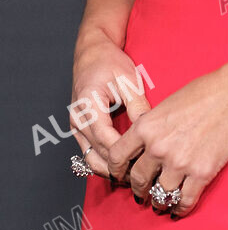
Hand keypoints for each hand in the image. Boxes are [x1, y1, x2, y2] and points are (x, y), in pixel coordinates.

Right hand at [71, 30, 150, 179]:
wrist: (91, 53)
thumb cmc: (109, 62)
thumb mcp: (128, 79)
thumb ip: (137, 105)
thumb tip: (149, 130)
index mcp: (88, 104)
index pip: (104, 138)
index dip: (123, 153)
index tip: (143, 161)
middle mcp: (77, 119)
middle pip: (97, 154)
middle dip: (120, 167)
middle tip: (145, 175)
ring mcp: (76, 126)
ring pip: (91, 159)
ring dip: (111, 170)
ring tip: (136, 175)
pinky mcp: (79, 130)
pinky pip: (90, 153)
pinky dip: (105, 163)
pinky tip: (125, 167)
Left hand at [106, 66, 227, 217]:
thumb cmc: (203, 93)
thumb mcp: (166, 104)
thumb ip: (151, 127)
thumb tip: (143, 145)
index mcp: (145, 127)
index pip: (117, 157)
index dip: (116, 170)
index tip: (120, 176)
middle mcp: (158, 148)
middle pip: (138, 180)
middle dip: (138, 190)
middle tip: (141, 194)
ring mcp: (179, 163)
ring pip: (160, 195)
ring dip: (159, 202)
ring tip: (160, 204)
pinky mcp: (201, 173)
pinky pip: (184, 201)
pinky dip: (180, 209)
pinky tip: (178, 209)